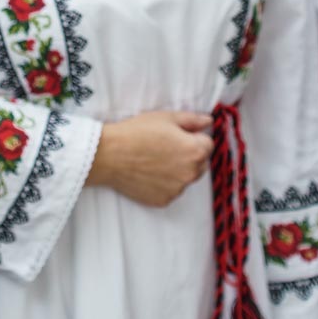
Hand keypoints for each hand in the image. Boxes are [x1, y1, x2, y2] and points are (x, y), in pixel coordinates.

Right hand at [86, 111, 211, 206]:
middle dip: (190, 155)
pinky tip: (149, 173)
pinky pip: (171, 190)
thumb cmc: (136, 133)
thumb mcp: (166, 118)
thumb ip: (192, 120)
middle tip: (166, 148)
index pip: (208, 144)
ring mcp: (177, 189)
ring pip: (185, 178)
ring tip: (155, 160)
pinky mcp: (164, 200)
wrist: (109, 155)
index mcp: (195, 151)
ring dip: (177, 170)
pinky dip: (164, 183)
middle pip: (200, 163)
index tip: (176, 136)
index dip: (193, 137)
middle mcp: (191, 173)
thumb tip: (208, 121)